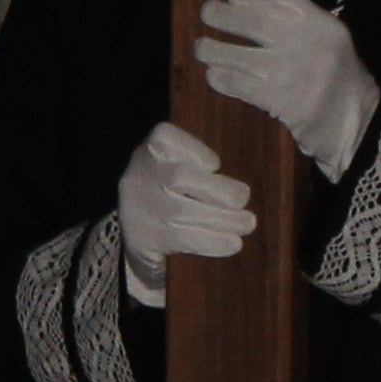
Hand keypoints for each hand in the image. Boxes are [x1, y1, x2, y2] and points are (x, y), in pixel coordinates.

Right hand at [115, 121, 251, 308]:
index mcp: (152, 145)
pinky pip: (184, 239)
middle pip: (179, 178)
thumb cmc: (169, 182)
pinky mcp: (147, 237)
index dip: (198, 154)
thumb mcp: (177, 158)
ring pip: (184, 212)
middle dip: (219, 191)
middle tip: (243, 200)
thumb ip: (201, 161)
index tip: (213, 166)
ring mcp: (141, 206)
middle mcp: (141, 173)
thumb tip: (239, 191)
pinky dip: (213, 241)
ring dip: (224, 220)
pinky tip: (233, 243)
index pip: (168, 138)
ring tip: (248, 223)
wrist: (133, 222)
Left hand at [194, 0, 379, 179]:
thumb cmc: (339, 85)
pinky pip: (241, 85)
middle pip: (257, 24)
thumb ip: (299, 30)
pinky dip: (222, 78)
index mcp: (325, 26)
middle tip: (206, 13)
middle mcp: (311, 45)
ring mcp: (296, 73)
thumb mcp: (330, 46)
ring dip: (214, 50)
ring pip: (242, 55)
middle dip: (225, 16)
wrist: (359, 127)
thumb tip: (247, 12)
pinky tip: (213, 75)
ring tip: (202, 47)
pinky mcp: (283, 101)